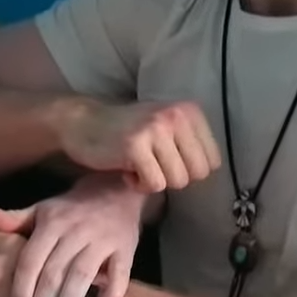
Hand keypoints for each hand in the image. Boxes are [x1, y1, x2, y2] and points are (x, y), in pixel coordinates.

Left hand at [0, 172, 146, 296]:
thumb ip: (11, 220)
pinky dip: (113, 293)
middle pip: (54, 273)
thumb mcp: (40, 211)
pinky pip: (121, 273)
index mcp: (51, 223)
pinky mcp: (126, 247)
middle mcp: (76, 230)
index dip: (23, 289)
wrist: (115, 191)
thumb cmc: (70, 210)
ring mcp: (103, 239)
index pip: (31, 261)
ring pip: (82, 276)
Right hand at [57, 98, 220, 192]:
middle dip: (174, 177)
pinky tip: (126, 170)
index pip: (212, 162)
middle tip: (152, 165)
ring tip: (138, 165)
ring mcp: (156, 129)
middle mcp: (176, 116)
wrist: (84, 123)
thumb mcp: (167, 128)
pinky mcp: (136, 146)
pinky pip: (154, 184)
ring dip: (155, 181)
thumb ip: (190, 144)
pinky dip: (139, 185)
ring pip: (177, 181)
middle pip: (198, 174)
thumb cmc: (129, 131)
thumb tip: (210, 172)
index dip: (188, 170)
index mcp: (190, 111)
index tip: (167, 160)